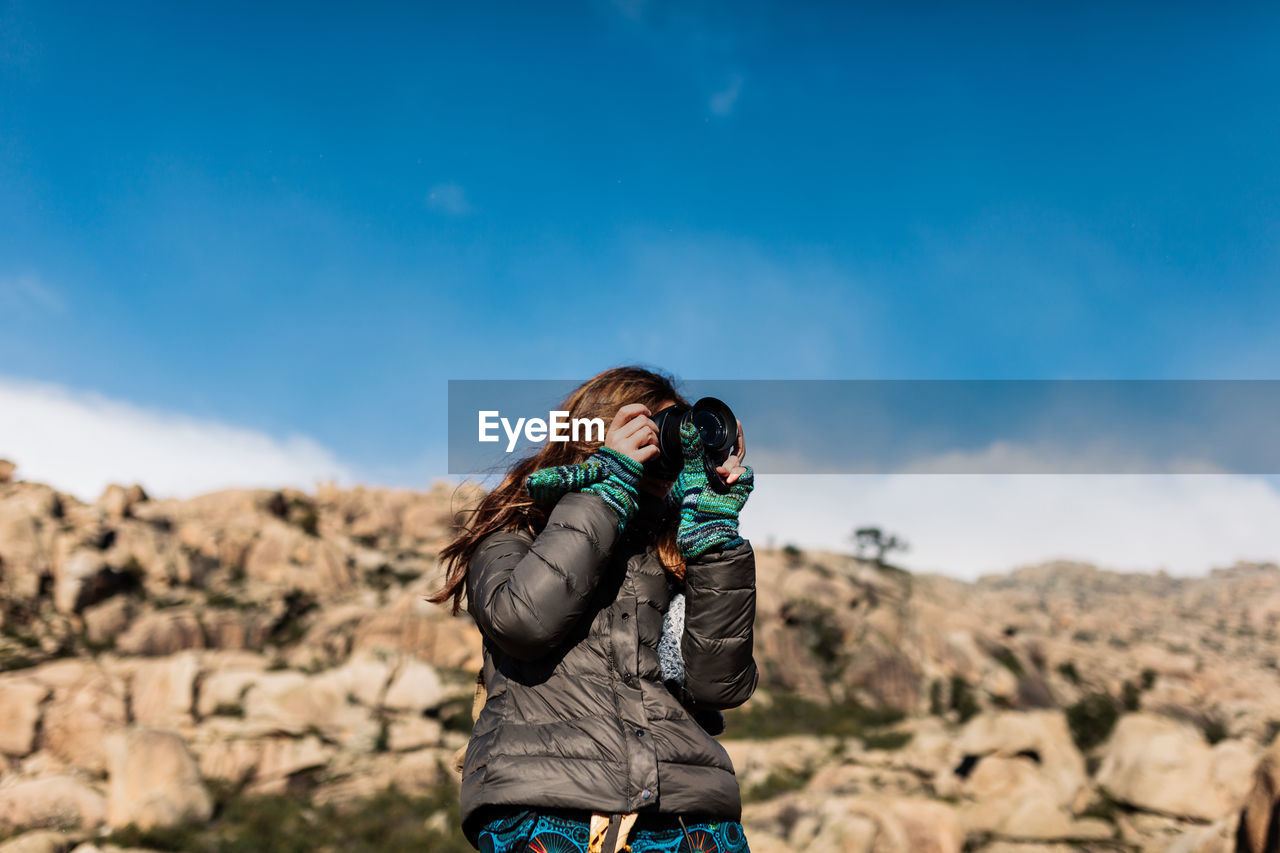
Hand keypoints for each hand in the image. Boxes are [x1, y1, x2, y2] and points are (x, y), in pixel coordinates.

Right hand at [604, 403, 660, 467]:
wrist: (612, 481)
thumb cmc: (618, 461)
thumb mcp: (615, 443)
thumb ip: (625, 431)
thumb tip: (644, 417)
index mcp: (612, 432)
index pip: (624, 411)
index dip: (639, 408)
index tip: (647, 413)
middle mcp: (617, 438)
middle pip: (641, 420)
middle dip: (653, 426)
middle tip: (654, 435)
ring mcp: (624, 448)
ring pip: (648, 432)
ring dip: (655, 439)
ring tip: (652, 446)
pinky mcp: (633, 459)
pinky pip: (652, 448)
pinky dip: (656, 452)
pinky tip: (653, 456)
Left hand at [675, 420, 753, 557]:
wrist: (702, 520)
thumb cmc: (694, 499)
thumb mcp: (691, 469)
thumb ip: (691, 448)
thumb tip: (687, 427)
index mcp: (715, 464)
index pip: (727, 446)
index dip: (733, 435)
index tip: (736, 421)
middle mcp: (726, 470)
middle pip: (737, 450)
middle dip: (735, 442)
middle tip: (737, 426)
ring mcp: (736, 479)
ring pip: (739, 461)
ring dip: (729, 464)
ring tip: (718, 473)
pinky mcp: (744, 487)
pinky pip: (746, 473)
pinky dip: (737, 474)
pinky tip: (727, 479)